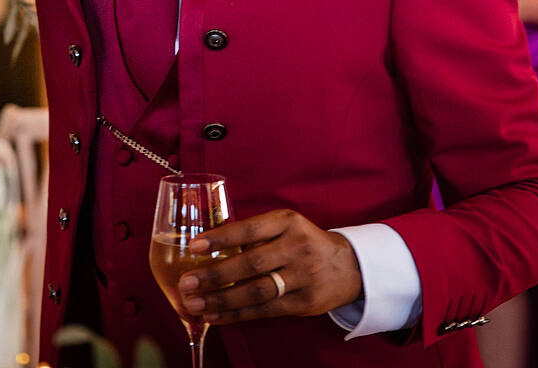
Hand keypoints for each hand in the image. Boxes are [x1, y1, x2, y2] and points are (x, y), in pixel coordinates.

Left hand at [177, 209, 362, 325]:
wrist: (350, 267)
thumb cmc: (304, 242)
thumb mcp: (284, 225)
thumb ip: (254, 233)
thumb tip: (206, 247)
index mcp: (287, 222)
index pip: (249, 229)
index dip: (220, 238)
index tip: (193, 246)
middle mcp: (296, 247)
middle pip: (251, 264)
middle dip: (214, 275)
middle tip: (186, 283)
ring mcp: (303, 277)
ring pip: (256, 291)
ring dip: (221, 300)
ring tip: (195, 304)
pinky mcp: (305, 303)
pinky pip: (265, 311)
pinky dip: (237, 315)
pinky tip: (215, 317)